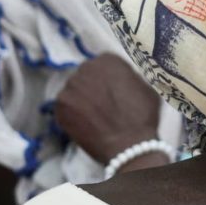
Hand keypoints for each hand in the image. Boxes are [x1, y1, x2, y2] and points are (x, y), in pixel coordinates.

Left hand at [53, 56, 168, 167]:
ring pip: (74, 92)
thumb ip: (129, 76)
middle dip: (92, 88)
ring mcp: (69, 87)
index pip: (103, 65)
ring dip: (81, 101)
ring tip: (94, 118)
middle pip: (86, 76)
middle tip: (102, 106)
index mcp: (107, 60)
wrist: (128, 145)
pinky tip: (86, 125)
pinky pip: (65, 109)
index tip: (113, 92)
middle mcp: (84, 68)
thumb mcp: (145, 87)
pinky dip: (72, 116)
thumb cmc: (142, 116)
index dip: (109, 80)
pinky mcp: (59, 107)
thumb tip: (121, 78)